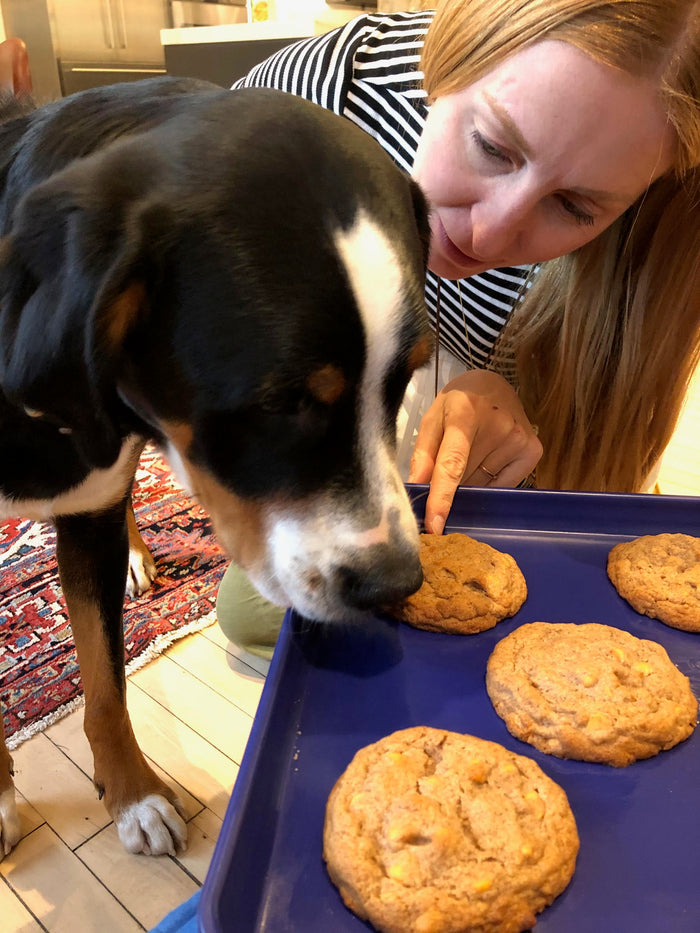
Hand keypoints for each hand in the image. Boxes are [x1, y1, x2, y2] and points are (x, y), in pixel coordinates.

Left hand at [407, 369, 542, 533]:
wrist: (494, 383)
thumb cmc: (458, 402)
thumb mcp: (432, 418)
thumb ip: (422, 454)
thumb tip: (416, 489)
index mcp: (466, 415)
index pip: (452, 464)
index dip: (442, 497)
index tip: (434, 526)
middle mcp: (499, 427)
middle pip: (466, 480)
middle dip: (451, 485)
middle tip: (448, 464)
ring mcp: (519, 440)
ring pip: (483, 485)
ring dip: (471, 480)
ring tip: (472, 452)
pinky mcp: (533, 451)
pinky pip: (503, 485)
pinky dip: (489, 481)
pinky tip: (487, 459)